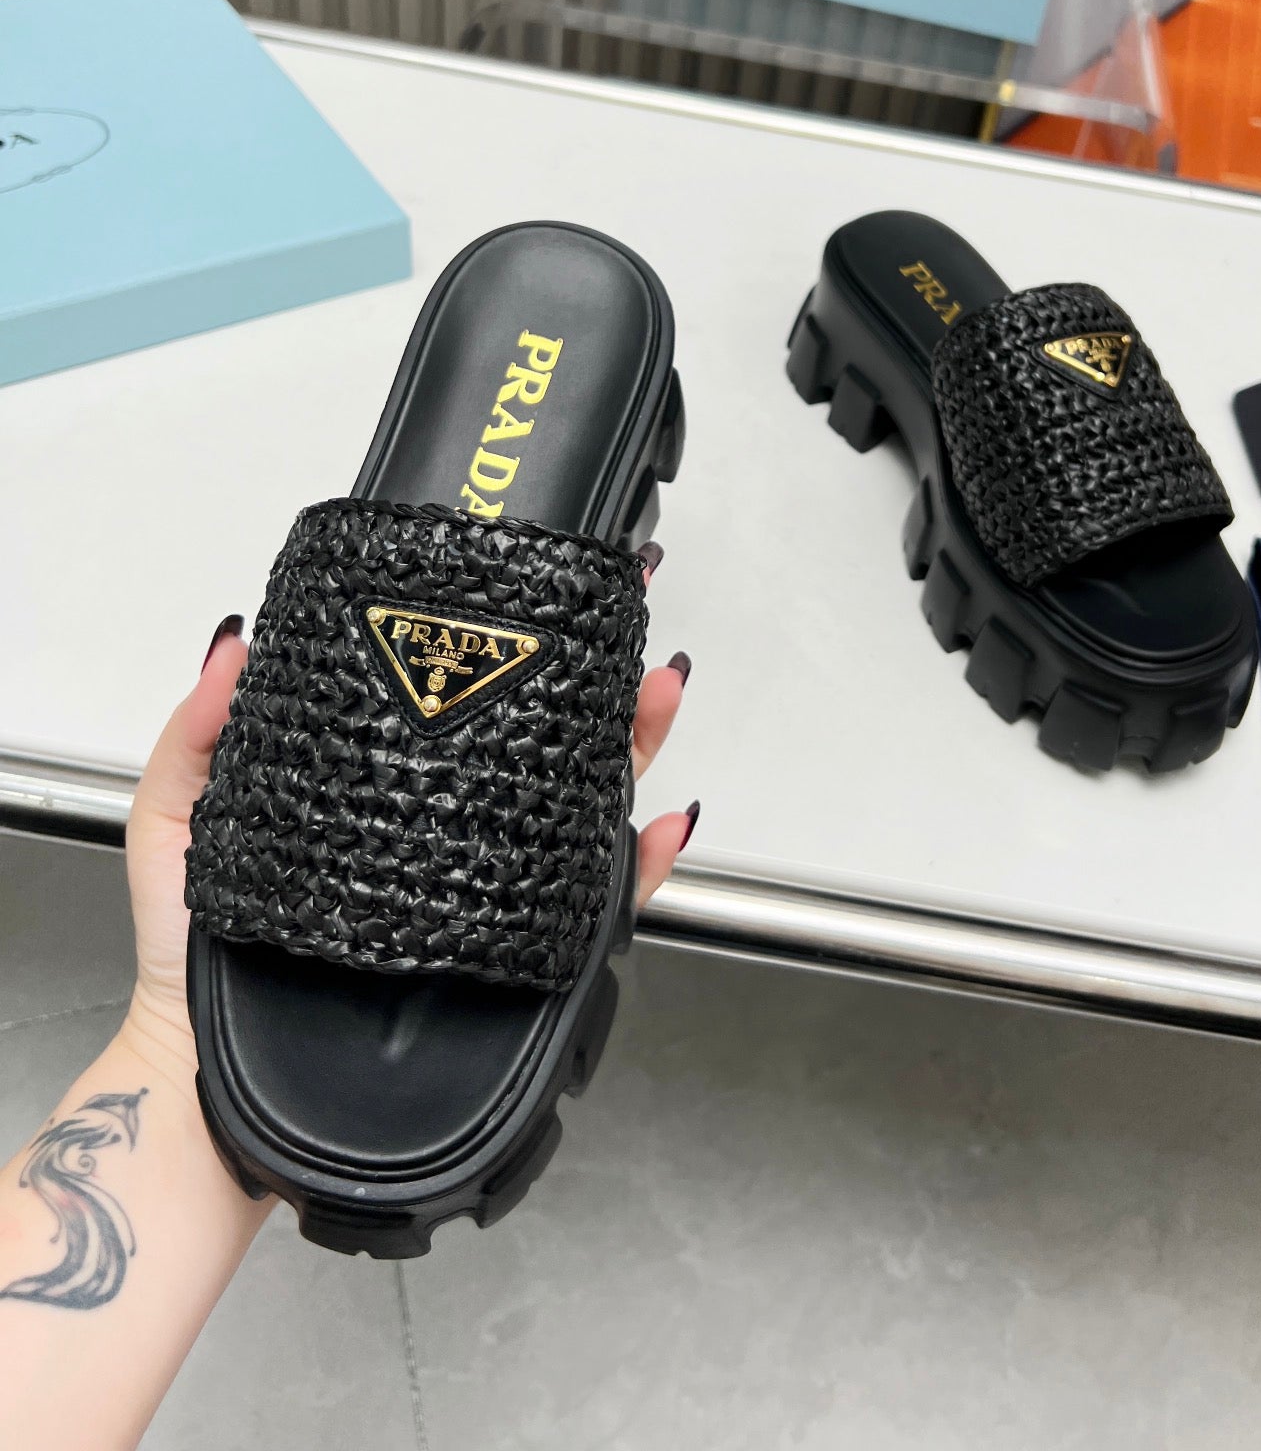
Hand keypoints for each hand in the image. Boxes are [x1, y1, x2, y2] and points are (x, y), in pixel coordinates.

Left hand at [121, 576, 694, 1093]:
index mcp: (382, 789)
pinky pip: (591, 913)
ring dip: (635, 750)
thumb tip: (232, 647)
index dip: (508, 651)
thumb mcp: (177, 827)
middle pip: (542, 745)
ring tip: (655, 702)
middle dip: (601, 686)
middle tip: (629, 636)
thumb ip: (197, 739)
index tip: (540, 600)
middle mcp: (445, 833)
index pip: (459, 706)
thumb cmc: (191, 954)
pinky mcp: (506, 960)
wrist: (210, 1082)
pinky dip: (640, 869)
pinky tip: (660, 827)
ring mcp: (482, 892)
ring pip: (582, 811)